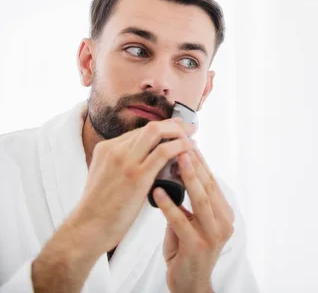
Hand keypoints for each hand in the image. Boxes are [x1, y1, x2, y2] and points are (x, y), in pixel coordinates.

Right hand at [69, 118, 196, 256]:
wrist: (86, 230)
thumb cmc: (99, 211)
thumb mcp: (106, 178)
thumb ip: (122, 166)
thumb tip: (145, 164)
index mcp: (107, 149)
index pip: (141, 131)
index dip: (162, 128)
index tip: (177, 130)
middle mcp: (115, 149)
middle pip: (151, 127)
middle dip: (174, 125)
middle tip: (190, 130)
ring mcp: (125, 160)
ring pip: (158, 133)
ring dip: (179, 134)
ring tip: (193, 140)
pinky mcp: (136, 175)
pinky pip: (163, 152)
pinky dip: (179, 148)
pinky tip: (189, 152)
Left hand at [152, 148, 233, 292]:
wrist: (189, 285)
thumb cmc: (187, 252)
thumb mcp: (194, 224)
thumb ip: (190, 204)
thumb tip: (176, 175)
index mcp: (224, 215)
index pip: (213, 183)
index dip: (202, 163)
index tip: (189, 144)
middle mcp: (223, 223)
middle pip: (209, 187)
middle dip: (196, 164)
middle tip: (183, 144)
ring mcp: (213, 236)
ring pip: (201, 200)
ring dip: (188, 178)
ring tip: (175, 159)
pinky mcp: (197, 246)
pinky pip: (181, 221)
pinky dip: (169, 205)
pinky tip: (158, 191)